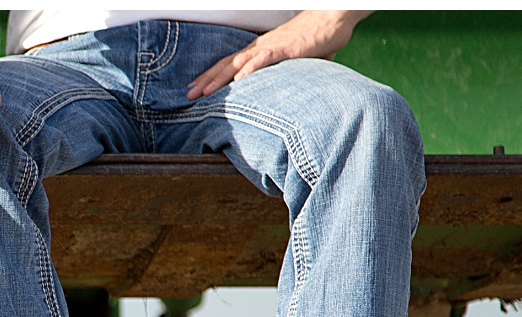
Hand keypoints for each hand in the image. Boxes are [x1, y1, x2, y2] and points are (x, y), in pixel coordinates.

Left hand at [186, 9, 369, 99]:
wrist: (333, 16)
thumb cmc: (318, 38)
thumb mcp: (297, 62)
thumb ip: (286, 77)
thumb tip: (284, 95)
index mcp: (261, 50)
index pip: (230, 64)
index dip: (212, 76)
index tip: (197, 89)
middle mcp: (261, 46)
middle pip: (227, 64)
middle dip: (206, 79)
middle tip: (188, 94)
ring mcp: (272, 46)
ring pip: (239, 62)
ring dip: (220, 77)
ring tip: (204, 92)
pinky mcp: (285, 48)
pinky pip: (263, 59)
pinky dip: (249, 70)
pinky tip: (238, 82)